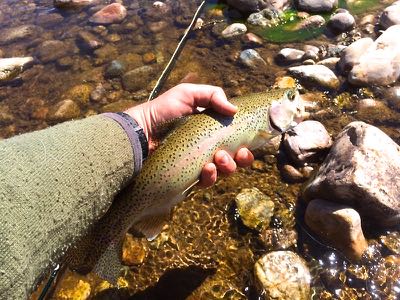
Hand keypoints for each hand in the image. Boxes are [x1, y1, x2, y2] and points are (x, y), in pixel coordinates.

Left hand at [125, 83, 253, 186]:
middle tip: (236, 153)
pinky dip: (211, 176)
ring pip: (224, 172)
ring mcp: (200, 163)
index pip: (237, 140)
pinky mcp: (189, 176)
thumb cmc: (163, 111)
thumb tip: (234, 111)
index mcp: (213, 130)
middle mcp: (209, 148)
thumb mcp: (187, 94)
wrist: (141, 131)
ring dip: (228, 167)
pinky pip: (207, 181)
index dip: (247, 144)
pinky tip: (207, 168)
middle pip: (236, 159)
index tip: (249, 143)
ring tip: (219, 158)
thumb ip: (212, 95)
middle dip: (242, 159)